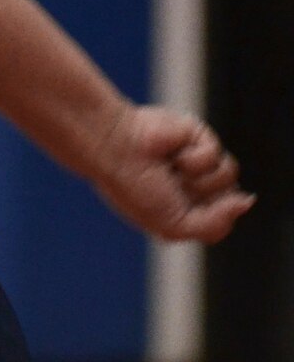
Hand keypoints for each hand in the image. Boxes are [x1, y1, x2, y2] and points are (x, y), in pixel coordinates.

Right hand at [90, 105, 254, 243]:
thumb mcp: (176, 225)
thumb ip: (216, 224)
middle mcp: (190, 185)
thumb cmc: (134, 188)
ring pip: (228, 178)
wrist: (115, 149)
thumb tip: (247, 201)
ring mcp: (196, 160)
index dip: (207, 221)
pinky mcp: (199, 135)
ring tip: (171, 169)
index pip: (220, 223)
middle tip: (170, 188)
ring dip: (199, 179)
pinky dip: (194, 159)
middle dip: (202, 199)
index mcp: (180, 208)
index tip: (178, 212)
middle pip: (228, 200)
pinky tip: (173, 152)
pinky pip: (218, 156)